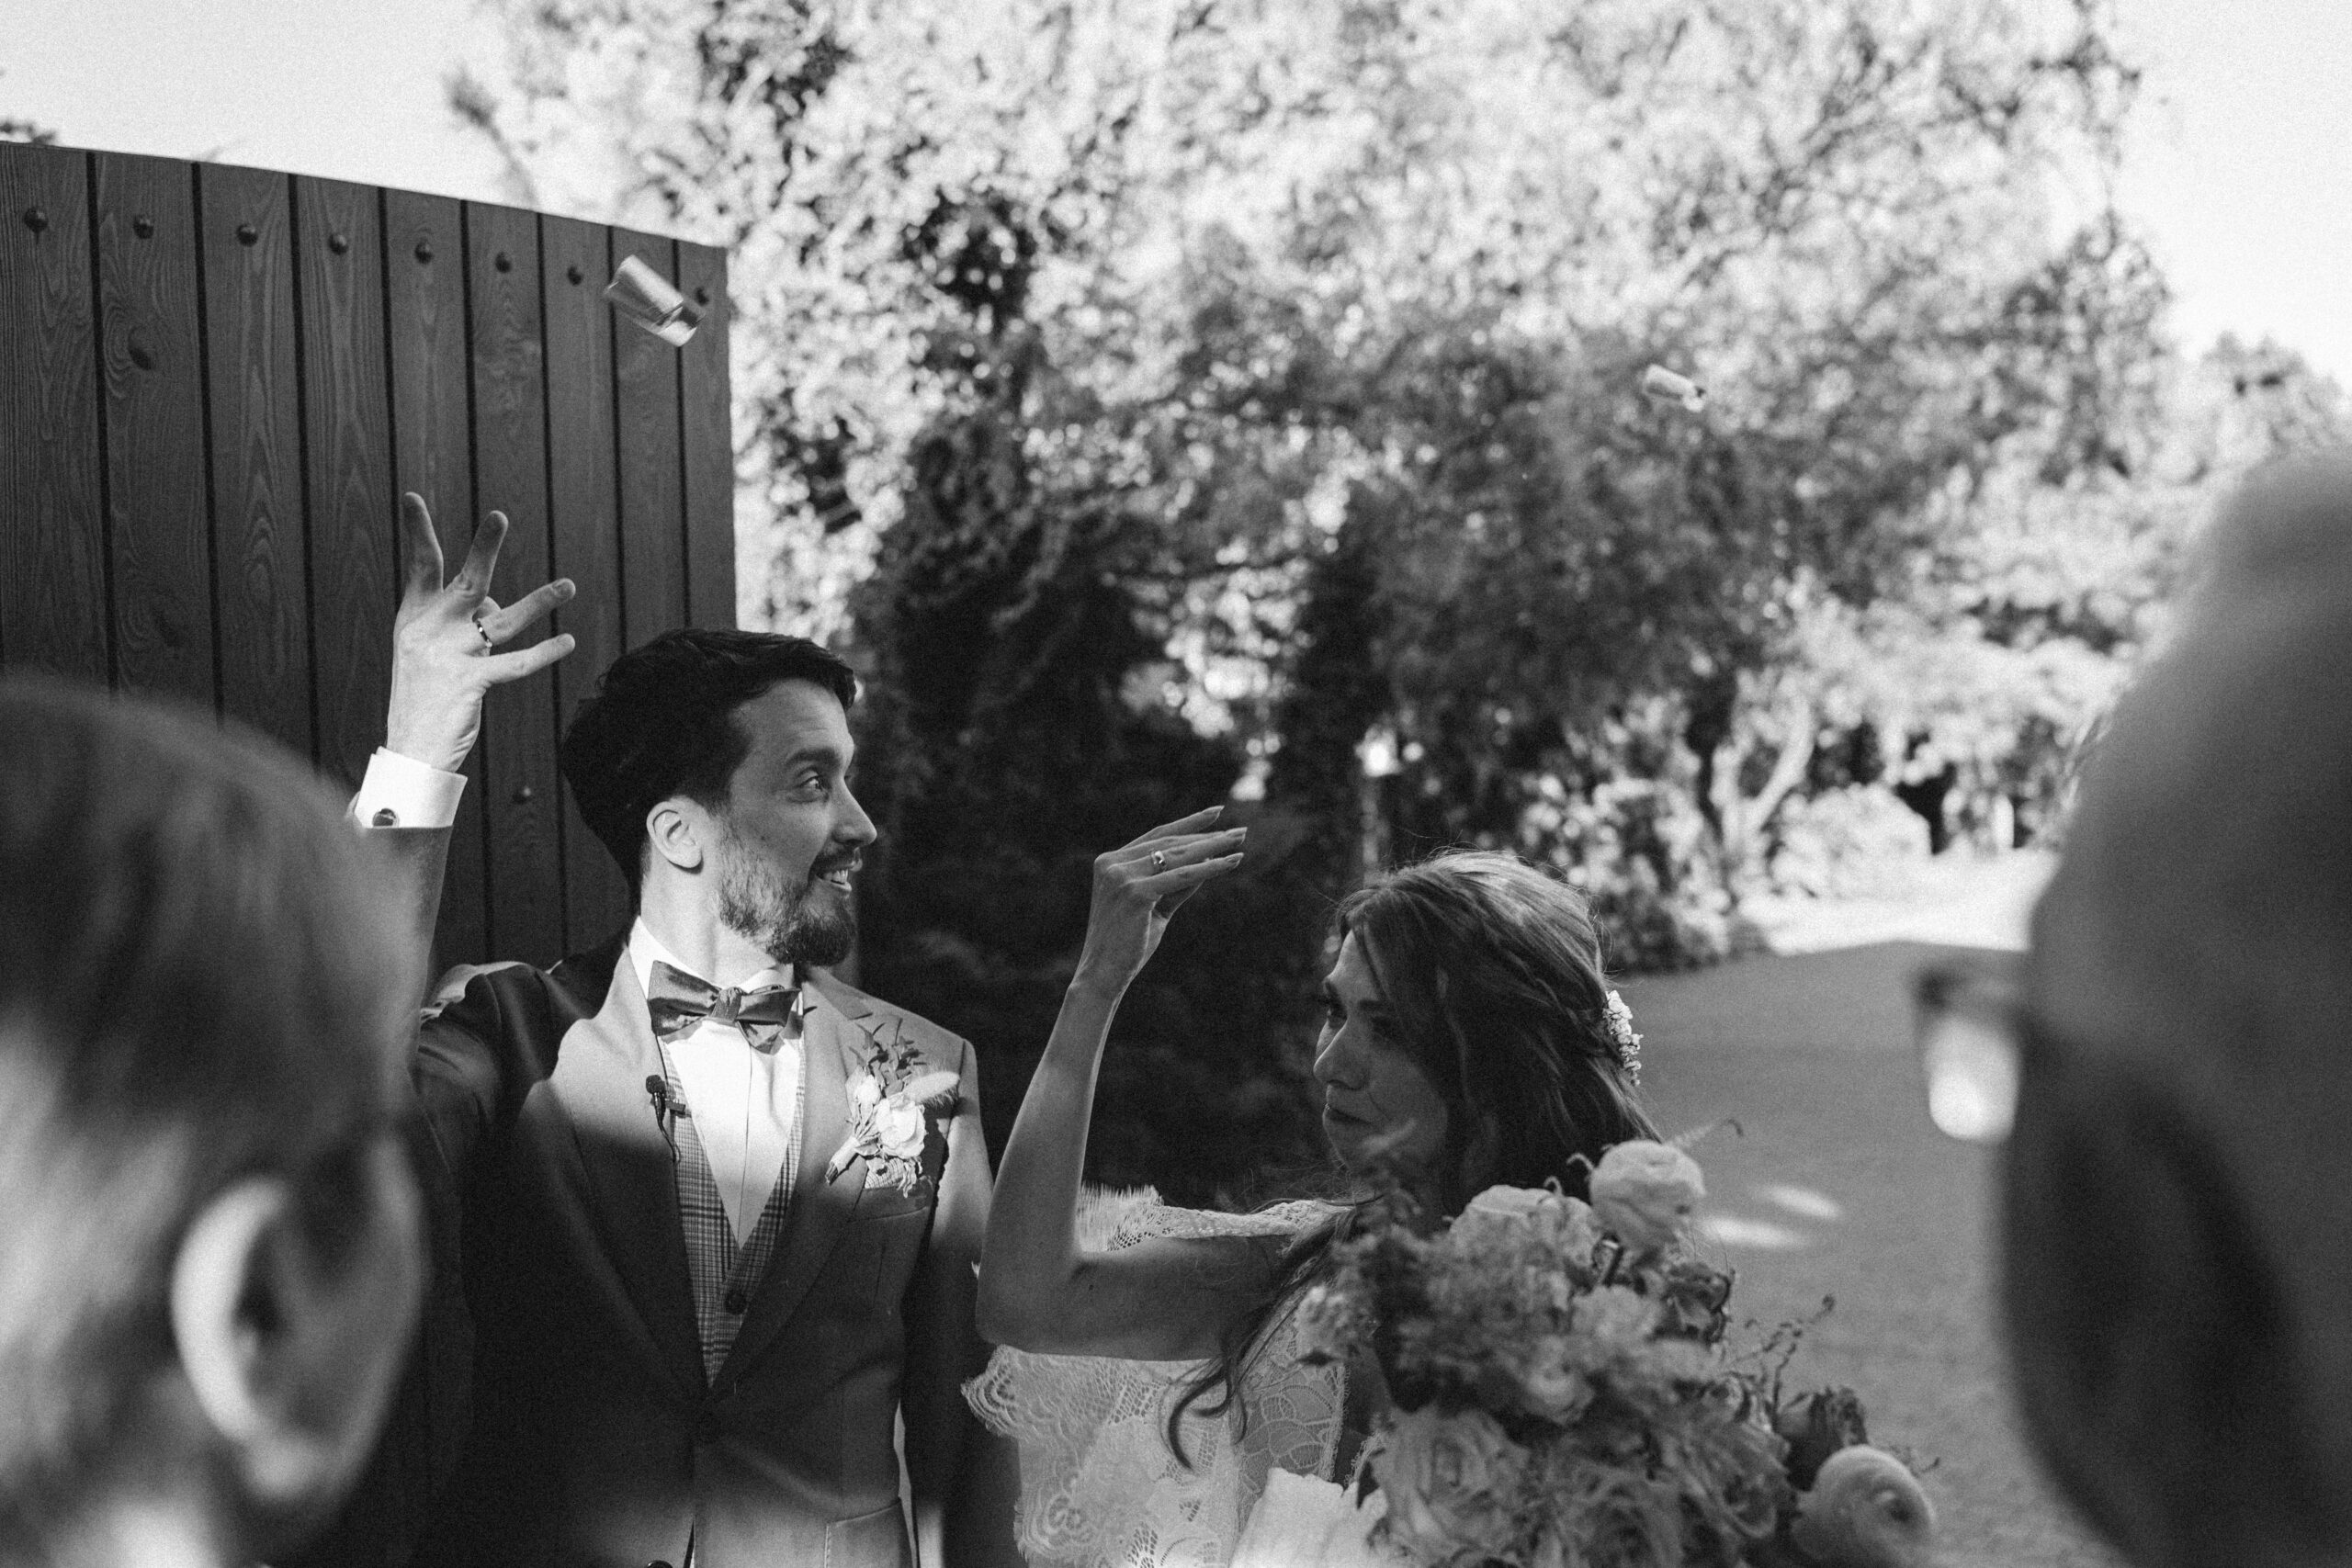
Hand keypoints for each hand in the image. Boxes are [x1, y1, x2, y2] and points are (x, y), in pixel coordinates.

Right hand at [384, 493, 576, 773]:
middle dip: (485, 548)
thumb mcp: (437, 651)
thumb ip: (469, 622)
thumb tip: (499, 605)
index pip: (420, 566)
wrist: (409, 748)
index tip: (412, 498)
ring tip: (569, 586)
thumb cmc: (426, 695)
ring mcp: (450, 656)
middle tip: (500, 516)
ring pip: (503, 620)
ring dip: (539, 603)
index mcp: (415, 618)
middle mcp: (431, 630)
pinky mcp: (469, 683)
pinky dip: (543, 653)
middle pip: (467, 581)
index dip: (417, 531)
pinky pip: (515, 664)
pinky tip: (565, 640)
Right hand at [1072, 808, 1246, 995]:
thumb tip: (1208, 861)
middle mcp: (1113, 864)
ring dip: (1212, 847)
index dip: (1188, 823)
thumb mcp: (1156, 907)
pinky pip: (1181, 876)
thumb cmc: (1128, 944)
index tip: (1217, 812)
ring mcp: (1121, 877)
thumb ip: (1176, 884)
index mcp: (1110, 862)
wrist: (1102, 975)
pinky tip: (1230, 862)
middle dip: (1208, 836)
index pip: (1156, 835)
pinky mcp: (1135, 893)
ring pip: (1177, 857)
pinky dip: (1209, 868)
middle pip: (1169, 843)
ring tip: (1239, 841)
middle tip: (1241, 831)